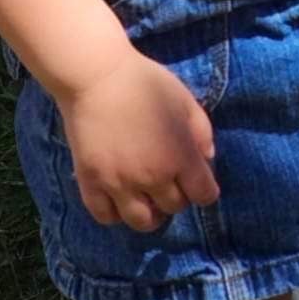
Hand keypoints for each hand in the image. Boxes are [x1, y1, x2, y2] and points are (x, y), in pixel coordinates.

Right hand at [56, 47, 217, 232]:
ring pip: (141, 222)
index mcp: (179, 156)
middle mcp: (152, 177)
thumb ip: (202, 131)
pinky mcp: (91, 185)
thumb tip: (208, 159)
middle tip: (172, 182)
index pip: (204, 195)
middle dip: (178, 197)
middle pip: (174, 208)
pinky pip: (107, 217)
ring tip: (148, 199)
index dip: (205, 190)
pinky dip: (117, 213)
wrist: (99, 77)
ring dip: (151, 214)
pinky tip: (121, 198)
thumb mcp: (184, 99)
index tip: (199, 182)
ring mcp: (119, 185)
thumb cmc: (146, 83)